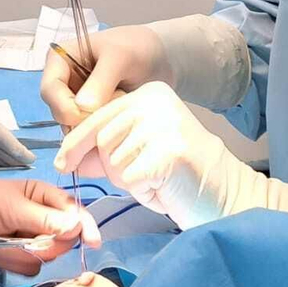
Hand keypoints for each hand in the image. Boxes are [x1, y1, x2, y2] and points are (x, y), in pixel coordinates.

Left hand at [0, 179, 102, 273]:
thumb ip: (45, 219)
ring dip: (24, 253)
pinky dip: (13, 263)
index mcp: (41, 195)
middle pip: (65, 238)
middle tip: (26, 240)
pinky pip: (29, 268)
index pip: (73, 210)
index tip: (92, 242)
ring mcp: (27, 239)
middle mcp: (39, 217)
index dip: (85, 225)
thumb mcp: (11, 208)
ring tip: (1, 244)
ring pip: (47, 256)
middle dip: (48, 243)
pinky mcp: (14, 258)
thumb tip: (77, 226)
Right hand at [40, 24, 169, 128]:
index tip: (88, 114)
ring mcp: (76, 100)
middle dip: (81, 119)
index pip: (50, 90)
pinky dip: (100, 133)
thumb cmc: (136, 47)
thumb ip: (101, 80)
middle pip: (59, 111)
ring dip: (93, 127)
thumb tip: (82, 107)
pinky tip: (117, 125)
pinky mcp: (90, 115)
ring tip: (118, 114)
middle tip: (109, 114)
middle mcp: (63, 82)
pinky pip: (86, 132)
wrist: (158, 56)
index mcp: (60, 60)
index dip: (64, 106)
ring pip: (72, 125)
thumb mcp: (120, 57)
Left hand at [53, 81, 228, 227]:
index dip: (75, 142)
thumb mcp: (136, 153)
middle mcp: (156, 101)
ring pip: (113, 160)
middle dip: (110, 166)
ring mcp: (164, 123)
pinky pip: (129, 177)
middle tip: (143, 174)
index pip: (97, 115)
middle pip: (101, 139)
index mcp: (149, 93)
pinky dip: (140, 190)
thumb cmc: (178, 174)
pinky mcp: (169, 151)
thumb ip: (103, 150)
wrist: (225, 193)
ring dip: (127, 179)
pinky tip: (164, 185)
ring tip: (157, 177)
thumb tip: (66, 158)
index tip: (62, 163)